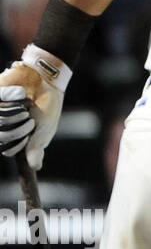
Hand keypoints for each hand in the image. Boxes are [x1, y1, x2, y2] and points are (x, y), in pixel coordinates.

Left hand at [0, 56, 66, 170]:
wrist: (46, 80)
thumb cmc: (47, 107)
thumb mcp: (45, 131)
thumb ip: (36, 149)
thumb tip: (36, 167)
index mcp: (12, 138)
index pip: (7, 150)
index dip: (19, 144)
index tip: (31, 135)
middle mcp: (2, 126)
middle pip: (2, 137)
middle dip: (21, 129)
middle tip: (30, 119)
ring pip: (0, 121)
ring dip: (18, 114)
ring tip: (26, 105)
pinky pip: (0, 105)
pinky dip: (12, 98)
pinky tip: (20, 94)